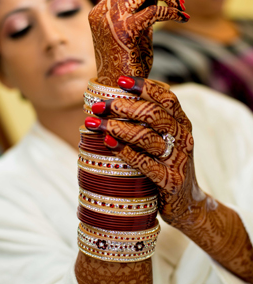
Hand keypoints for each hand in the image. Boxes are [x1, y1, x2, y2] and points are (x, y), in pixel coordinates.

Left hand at [86, 76, 203, 227]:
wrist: (186, 203)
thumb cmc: (166, 164)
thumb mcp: (166, 139)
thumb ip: (149, 121)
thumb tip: (113, 98)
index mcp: (182, 123)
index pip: (167, 97)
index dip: (145, 86)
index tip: (120, 80)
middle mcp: (183, 138)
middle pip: (154, 114)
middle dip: (123, 107)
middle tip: (99, 105)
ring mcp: (178, 160)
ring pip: (147, 137)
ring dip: (118, 128)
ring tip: (96, 123)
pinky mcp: (169, 181)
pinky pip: (145, 163)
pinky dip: (125, 152)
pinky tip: (108, 144)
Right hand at [88, 0, 188, 86]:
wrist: (119, 92)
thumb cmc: (128, 67)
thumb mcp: (135, 33)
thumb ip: (142, 12)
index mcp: (102, 11)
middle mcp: (103, 11)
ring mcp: (111, 20)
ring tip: (180, 5)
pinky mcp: (125, 31)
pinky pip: (153, 10)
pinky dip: (171, 11)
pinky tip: (182, 18)